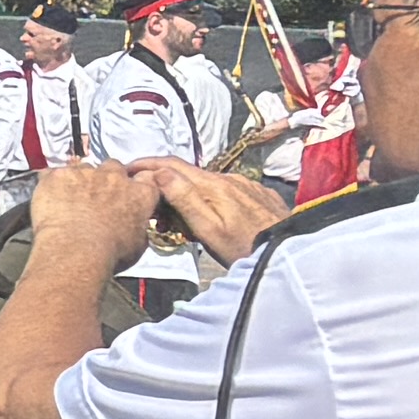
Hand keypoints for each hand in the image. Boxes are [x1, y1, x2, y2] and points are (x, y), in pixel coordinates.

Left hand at [22, 158, 163, 277]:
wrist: (77, 252)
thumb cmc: (108, 254)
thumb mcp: (138, 242)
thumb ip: (138, 223)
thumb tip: (134, 225)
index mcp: (140, 194)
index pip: (144, 179)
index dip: (132, 186)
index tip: (124, 194)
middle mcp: (115, 178)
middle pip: (112, 168)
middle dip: (105, 180)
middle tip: (94, 199)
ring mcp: (86, 173)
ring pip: (83, 169)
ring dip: (78, 181)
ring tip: (68, 203)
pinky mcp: (59, 176)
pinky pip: (53, 174)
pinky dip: (51, 184)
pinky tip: (49, 200)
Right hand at [149, 162, 285, 262]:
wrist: (291, 254)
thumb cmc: (245, 249)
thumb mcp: (208, 230)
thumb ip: (185, 200)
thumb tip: (160, 173)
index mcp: (213, 186)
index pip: (171, 165)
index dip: (146, 164)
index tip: (127, 170)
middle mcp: (229, 179)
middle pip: (188, 172)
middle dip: (163, 180)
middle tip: (148, 202)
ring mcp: (246, 185)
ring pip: (207, 181)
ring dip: (187, 191)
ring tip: (178, 214)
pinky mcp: (259, 193)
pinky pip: (227, 189)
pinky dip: (210, 196)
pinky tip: (210, 214)